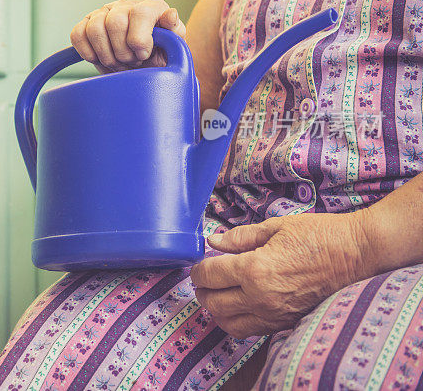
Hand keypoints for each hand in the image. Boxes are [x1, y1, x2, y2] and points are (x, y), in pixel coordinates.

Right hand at [70, 0, 185, 73]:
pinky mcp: (87, 23)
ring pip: (94, 29)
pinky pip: (77, 34)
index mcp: (151, 5)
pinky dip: (87, 52)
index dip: (139, 40)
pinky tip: (101, 59)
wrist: (144, 60)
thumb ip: (174, 31)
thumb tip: (170, 15)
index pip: (140, 14)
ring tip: (118, 64)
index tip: (143, 55)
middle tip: (132, 63)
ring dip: (106, 55)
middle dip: (123, 52)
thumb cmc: (160, 52)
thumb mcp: (174, 44)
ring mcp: (104, 12)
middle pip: (115, 23)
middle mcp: (126, 4)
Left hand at [190, 212, 374, 338]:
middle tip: (204, 278)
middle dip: (202, 290)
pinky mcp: (286, 322)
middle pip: (213, 302)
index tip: (199, 264)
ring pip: (228, 323)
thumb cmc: (319, 235)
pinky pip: (249, 330)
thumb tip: (213, 241)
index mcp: (255, 269)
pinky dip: (236, 320)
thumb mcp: (275, 227)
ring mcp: (274, 314)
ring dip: (216, 309)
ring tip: (218, 293)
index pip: (209, 275)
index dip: (198, 269)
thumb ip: (240, 237)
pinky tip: (238, 305)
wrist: (358, 254)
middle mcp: (261, 296)